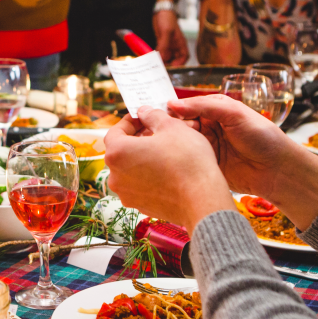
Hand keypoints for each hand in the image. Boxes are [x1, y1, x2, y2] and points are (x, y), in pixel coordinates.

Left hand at [104, 106, 233, 230]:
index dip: (129, 122)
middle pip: (121, 151)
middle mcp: (116, 176)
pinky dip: (148, 175)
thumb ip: (152, 115)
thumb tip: (145, 112)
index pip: (114, 132)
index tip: (142, 117)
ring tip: (162, 150)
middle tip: (154, 131)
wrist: (202, 200)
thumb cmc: (186, 161)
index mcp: (117, 153)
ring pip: (130, 169)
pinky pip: (140, 185)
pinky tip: (167, 170)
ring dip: (142, 157)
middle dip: (136, 139)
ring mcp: (127, 194)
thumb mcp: (171, 127)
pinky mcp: (140, 206)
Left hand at [153, 9, 188, 64]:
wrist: (161, 11)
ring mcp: (169, 46)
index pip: (183, 58)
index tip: (171, 68)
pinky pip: (160, 54)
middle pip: (174, 61)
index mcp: (181, 44)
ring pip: (166, 58)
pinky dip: (156, 57)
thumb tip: (162, 58)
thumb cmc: (167, 19)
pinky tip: (151, 60)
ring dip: (161, 62)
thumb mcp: (166, 31)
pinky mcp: (162, 45)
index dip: (179, 64)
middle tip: (159, 69)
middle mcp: (176, 47)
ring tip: (154, 67)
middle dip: (168, 66)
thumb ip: (164, 45)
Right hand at [164, 95, 317, 229]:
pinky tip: (169, 161)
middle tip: (159, 133)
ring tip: (163, 146)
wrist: (277, 170)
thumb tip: (173, 104)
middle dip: (169, 129)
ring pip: (180, 144)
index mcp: (213, 112)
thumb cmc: (263, 137)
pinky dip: (178, 161)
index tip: (157, 115)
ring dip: (172, 145)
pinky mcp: (205, 167)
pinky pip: (187, 162)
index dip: (171, 112)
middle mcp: (207, 129)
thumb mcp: (234, 113)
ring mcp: (205, 148)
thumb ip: (204, 105)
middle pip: (178, 126)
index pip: (184, 108)